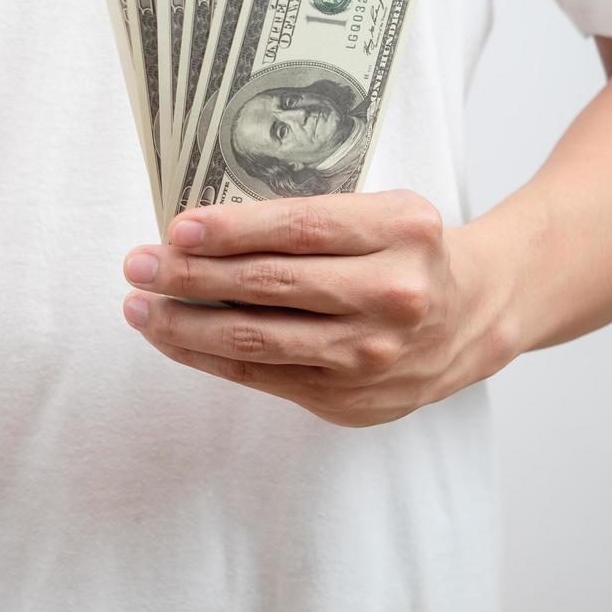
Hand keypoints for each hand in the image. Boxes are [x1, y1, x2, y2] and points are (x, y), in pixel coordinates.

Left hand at [120, 190, 514, 426]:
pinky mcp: (350, 399)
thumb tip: (199, 231)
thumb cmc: (405, 252)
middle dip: (191, 275)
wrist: (473, 317)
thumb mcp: (381, 213)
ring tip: (138, 306)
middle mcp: (393, 296)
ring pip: (260, 340)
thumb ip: (311, 219)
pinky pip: (263, 376)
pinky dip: (208, 356)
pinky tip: (172, 336)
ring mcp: (372, 356)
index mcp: (401, 232)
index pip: (301, 228)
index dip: (232, 230)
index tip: (177, 228)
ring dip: (185, 323)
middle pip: (272, 285)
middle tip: (138, 263)